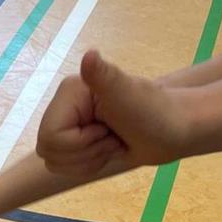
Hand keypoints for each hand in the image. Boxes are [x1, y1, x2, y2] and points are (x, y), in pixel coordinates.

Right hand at [35, 50, 189, 176]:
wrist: (174, 130)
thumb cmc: (154, 112)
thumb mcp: (127, 94)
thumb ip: (104, 75)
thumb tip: (90, 54)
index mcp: (68, 94)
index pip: (50, 137)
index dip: (79, 143)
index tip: (106, 130)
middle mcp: (63, 107)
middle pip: (47, 151)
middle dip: (84, 154)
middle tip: (111, 138)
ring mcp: (68, 125)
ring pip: (53, 162)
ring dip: (88, 161)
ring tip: (112, 144)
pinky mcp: (74, 141)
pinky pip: (61, 167)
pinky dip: (87, 167)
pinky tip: (107, 151)